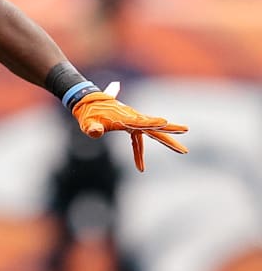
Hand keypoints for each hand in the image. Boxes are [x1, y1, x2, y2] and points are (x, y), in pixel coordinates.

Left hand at [71, 91, 187, 171]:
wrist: (87, 102)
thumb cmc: (87, 114)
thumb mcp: (87, 123)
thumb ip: (92, 128)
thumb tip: (95, 132)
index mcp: (125, 118)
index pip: (142, 122)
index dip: (153, 123)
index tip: (165, 122)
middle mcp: (133, 119)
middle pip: (154, 128)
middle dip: (171, 135)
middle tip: (184, 146)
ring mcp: (132, 121)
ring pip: (151, 133)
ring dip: (166, 141)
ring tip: (182, 150)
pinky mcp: (129, 125)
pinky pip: (137, 141)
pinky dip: (139, 153)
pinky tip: (140, 168)